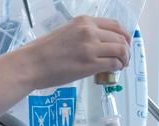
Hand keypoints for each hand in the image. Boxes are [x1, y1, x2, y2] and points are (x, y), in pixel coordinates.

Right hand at [11, 17, 130, 90]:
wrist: (32, 64)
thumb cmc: (43, 52)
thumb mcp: (66, 33)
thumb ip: (84, 35)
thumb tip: (99, 46)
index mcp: (84, 21)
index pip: (114, 25)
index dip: (124, 35)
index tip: (125, 43)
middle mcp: (89, 31)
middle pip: (120, 38)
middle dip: (127, 49)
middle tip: (125, 58)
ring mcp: (90, 47)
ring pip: (120, 50)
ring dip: (125, 59)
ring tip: (122, 65)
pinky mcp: (90, 64)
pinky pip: (113, 64)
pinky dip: (118, 67)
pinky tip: (114, 70)